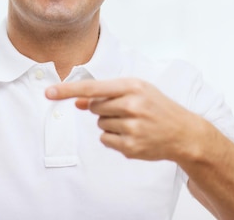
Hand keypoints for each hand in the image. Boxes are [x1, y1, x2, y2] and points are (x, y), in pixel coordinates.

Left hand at [46, 78, 202, 161]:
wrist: (184, 133)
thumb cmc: (157, 107)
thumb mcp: (136, 91)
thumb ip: (106, 94)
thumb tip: (77, 102)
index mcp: (133, 86)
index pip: (92, 87)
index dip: (68, 90)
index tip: (49, 92)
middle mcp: (132, 105)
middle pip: (94, 107)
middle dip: (103, 109)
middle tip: (126, 110)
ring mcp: (132, 127)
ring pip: (99, 124)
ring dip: (110, 124)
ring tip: (133, 123)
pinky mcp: (131, 147)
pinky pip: (105, 140)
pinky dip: (113, 138)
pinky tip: (132, 135)